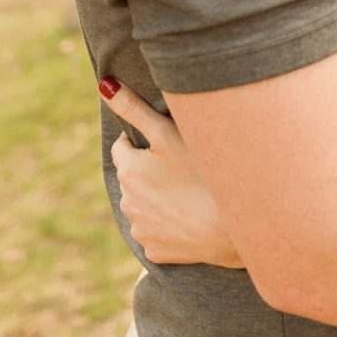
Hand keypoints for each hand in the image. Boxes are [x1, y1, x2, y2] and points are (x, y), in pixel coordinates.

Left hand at [100, 79, 243, 267]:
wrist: (232, 227)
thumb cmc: (202, 173)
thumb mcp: (168, 133)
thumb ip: (134, 109)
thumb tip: (104, 85)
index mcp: (128, 171)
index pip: (124, 146)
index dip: (145, 141)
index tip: (167, 143)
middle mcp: (127, 202)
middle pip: (134, 176)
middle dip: (151, 169)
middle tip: (184, 166)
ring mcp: (141, 230)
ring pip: (144, 204)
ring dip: (158, 196)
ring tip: (190, 191)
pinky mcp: (155, 251)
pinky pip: (157, 231)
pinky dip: (169, 222)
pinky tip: (191, 215)